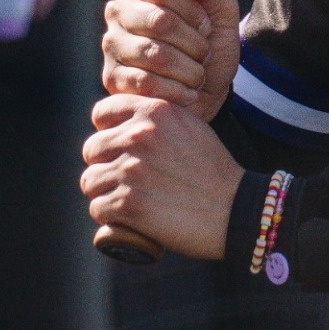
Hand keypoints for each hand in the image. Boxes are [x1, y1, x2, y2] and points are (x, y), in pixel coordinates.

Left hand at [81, 93, 243, 259]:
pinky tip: (129, 218)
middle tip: (126, 181)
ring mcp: (131, 169)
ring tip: (128, 201)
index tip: (118, 148)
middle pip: (92, 149)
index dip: (107, 131)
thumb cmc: (215, 173)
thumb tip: (124, 124)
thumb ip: (158, 120)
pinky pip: (98, 209)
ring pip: (90, 181)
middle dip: (105, 165)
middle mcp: (139, 135)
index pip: (102, 112)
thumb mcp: (191, 128)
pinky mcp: (127, 203)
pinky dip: (111, 218)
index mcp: (155, 111)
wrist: (237, 210)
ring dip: (106, 193)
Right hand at [101, 0, 240, 122]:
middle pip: (160, 22)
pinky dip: (178, 90)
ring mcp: (112, 45)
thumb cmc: (211, 44)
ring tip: (196, 73)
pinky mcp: (112, 78)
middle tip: (203, 52)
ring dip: (189, 69)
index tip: (206, 25)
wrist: (208, 91)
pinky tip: (186, 92)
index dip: (193, 10)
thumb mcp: (221, 14)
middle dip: (195, 43)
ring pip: (156, 55)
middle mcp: (119, 11)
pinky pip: (147, 83)